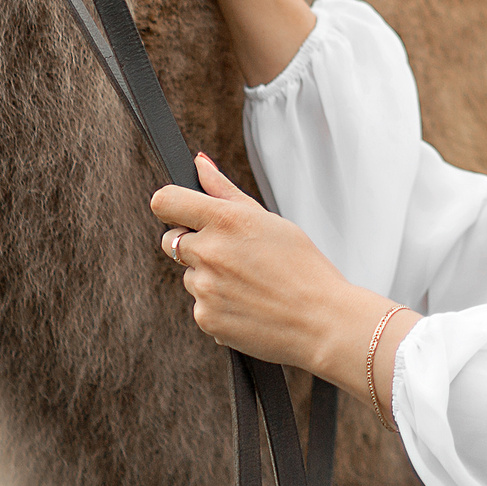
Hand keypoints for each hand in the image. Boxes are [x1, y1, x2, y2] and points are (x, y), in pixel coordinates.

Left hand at [152, 155, 387, 383]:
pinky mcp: (205, 318)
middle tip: (230, 253)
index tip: (182, 212)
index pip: (165, 201)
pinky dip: (218, 305)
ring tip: (249, 284)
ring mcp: (204, 288)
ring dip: (209, 277)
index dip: (171, 205)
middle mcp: (209, 252)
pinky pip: (201, 305)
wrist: (320, 321)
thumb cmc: (302, 267)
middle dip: (192, 243)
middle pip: (170, 241)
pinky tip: (248, 305)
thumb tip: (199, 163)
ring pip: (189, 275)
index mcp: (225, 221)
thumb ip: (225, 191)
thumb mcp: (268, 220)